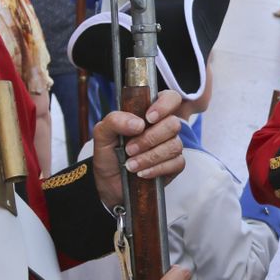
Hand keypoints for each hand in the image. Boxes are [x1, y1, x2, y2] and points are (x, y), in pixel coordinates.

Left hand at [91, 91, 184, 207]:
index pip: (170, 98)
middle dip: (150, 139)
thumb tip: (138, 123)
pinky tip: (142, 173)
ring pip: (174, 146)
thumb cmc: (108, 153)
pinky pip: (176, 163)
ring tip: (131, 165)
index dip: (164, 105)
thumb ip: (114, 120)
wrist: (108, 182)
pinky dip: (157, 169)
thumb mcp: (102, 134)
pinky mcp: (174, 165)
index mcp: (149, 112)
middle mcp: (164, 127)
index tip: (148, 118)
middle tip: (129, 149)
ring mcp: (171, 146)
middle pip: (173, 124)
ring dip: (150, 157)